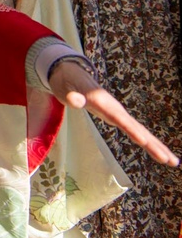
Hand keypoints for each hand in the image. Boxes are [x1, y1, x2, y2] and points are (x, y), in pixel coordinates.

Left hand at [49, 61, 178, 166]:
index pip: (118, 119)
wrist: (73, 74)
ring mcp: (119, 114)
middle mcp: (115, 109)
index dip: (130, 129)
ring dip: (157, 147)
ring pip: (141, 132)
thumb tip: (75, 100)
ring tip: (174, 162)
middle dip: (154, 145)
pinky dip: (149, 143)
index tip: (142, 141)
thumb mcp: (65, 88)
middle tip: (171, 161)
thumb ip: (72, 95)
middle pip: (137, 128)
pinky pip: (136, 132)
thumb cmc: (68, 83)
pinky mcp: (118, 118)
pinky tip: (159, 153)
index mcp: (103, 103)